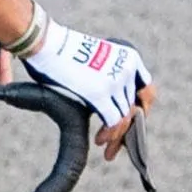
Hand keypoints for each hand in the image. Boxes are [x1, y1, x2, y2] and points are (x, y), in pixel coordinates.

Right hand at [16, 18, 152, 153]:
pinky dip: (110, 134)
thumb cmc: (60, 51)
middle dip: (128, 128)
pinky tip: (99, 140)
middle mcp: (127, 68)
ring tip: (105, 149)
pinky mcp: (100, 93)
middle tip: (117, 145)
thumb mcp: (93, 60)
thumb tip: (100, 96)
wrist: (45, 42)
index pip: (146, 90)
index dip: (141, 110)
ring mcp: (115, 80)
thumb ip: (103, 76)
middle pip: (136, 106)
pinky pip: (114, 121)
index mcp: (128, 58)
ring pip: (125, 116)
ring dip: (116, 136)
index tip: (130, 124)